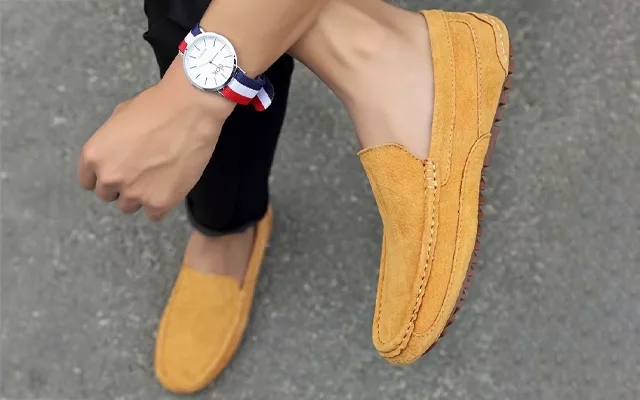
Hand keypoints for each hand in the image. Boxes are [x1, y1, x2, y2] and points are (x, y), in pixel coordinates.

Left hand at [78, 57, 234, 220]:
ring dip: (141, 195)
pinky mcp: (160, 202)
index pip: (88, 181)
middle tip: (143, 171)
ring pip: (130, 206)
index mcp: (94, 155)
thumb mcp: (120, 117)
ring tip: (159, 176)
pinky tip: (171, 184)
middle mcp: (109, 177)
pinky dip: (162, 202)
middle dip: (123, 185)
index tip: (118, 172)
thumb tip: (114, 154)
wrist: (190, 110)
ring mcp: (135, 192)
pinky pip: (154, 214)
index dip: (104, 176)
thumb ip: (110, 143)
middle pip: (108, 195)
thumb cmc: (158, 107)